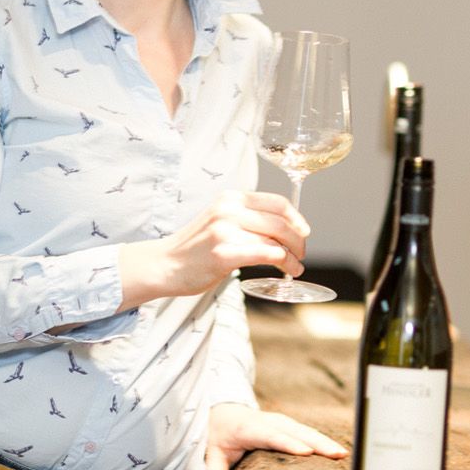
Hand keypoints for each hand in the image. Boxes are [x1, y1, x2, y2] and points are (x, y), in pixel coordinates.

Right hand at [120, 191, 309, 307]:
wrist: (164, 264)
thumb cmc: (196, 247)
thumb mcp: (221, 220)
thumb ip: (248, 219)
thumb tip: (286, 229)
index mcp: (230, 198)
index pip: (277, 202)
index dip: (296, 218)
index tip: (304, 231)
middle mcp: (228, 210)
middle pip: (280, 222)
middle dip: (298, 240)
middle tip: (301, 253)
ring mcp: (225, 231)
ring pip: (276, 240)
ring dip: (293, 256)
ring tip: (295, 266)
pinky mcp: (224, 254)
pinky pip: (266, 254)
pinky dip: (283, 263)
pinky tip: (286, 271)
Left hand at [203, 401, 346, 469]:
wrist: (224, 411)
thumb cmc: (219, 434)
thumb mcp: (211, 452)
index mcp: (250, 428)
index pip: (271, 436)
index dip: (289, 443)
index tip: (306, 452)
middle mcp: (269, 422)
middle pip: (296, 431)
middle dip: (318, 442)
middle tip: (337, 454)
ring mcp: (282, 422)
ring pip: (306, 430)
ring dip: (325, 441)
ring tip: (343, 454)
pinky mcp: (289, 425)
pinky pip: (308, 432)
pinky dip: (323, 440)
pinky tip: (337, 451)